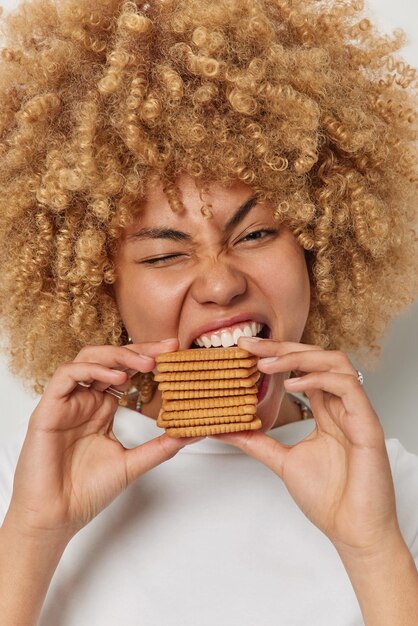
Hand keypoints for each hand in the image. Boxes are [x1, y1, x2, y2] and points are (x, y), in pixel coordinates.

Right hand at [6, 339, 199, 543]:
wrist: (56, 517)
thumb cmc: (86, 491)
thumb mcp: (133, 464)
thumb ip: (161, 447)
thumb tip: (192, 432)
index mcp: (102, 408)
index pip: (125, 370)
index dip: (148, 357)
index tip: (174, 351)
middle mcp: (85, 400)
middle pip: (110, 358)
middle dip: (139, 350)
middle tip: (167, 349)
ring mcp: (67, 403)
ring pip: (87, 359)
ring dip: (117, 356)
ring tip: (145, 364)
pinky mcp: (49, 410)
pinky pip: (65, 376)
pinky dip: (90, 370)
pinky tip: (116, 379)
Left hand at [212, 337, 400, 557]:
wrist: (353, 531)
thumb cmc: (329, 499)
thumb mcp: (283, 461)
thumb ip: (257, 442)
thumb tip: (226, 429)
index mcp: (327, 412)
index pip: (303, 369)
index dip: (277, 354)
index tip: (244, 349)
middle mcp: (342, 406)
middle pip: (317, 357)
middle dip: (283, 347)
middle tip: (249, 345)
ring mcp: (356, 412)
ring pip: (336, 362)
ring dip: (300, 356)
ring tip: (268, 364)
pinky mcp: (367, 424)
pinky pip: (347, 386)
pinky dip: (318, 378)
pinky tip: (293, 385)